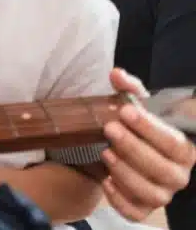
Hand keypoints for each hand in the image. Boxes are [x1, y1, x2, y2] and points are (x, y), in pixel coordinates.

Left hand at [101, 68, 195, 221]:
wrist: (121, 150)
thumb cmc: (135, 128)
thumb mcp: (134, 106)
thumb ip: (129, 89)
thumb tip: (117, 74)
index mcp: (183, 150)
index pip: (175, 142)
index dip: (151, 128)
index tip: (125, 110)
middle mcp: (177, 175)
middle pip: (163, 169)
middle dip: (134, 148)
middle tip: (110, 129)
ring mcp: (161, 194)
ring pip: (150, 193)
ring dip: (126, 173)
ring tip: (105, 153)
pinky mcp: (142, 209)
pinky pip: (135, 213)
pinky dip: (119, 200)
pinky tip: (105, 181)